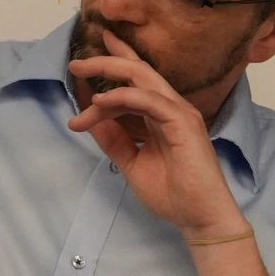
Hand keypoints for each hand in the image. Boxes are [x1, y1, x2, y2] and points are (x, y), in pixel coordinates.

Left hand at [66, 36, 245, 238]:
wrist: (199, 217)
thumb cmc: (172, 193)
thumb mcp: (132, 163)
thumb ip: (114, 141)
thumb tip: (92, 122)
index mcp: (161, 115)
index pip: (137, 81)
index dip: (117, 62)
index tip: (87, 59)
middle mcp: (171, 108)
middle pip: (138, 72)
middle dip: (106, 61)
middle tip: (75, 63)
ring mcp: (179, 113)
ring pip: (141, 80)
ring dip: (108, 76)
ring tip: (79, 75)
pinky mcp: (183, 122)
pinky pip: (149, 100)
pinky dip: (123, 97)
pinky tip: (100, 101)